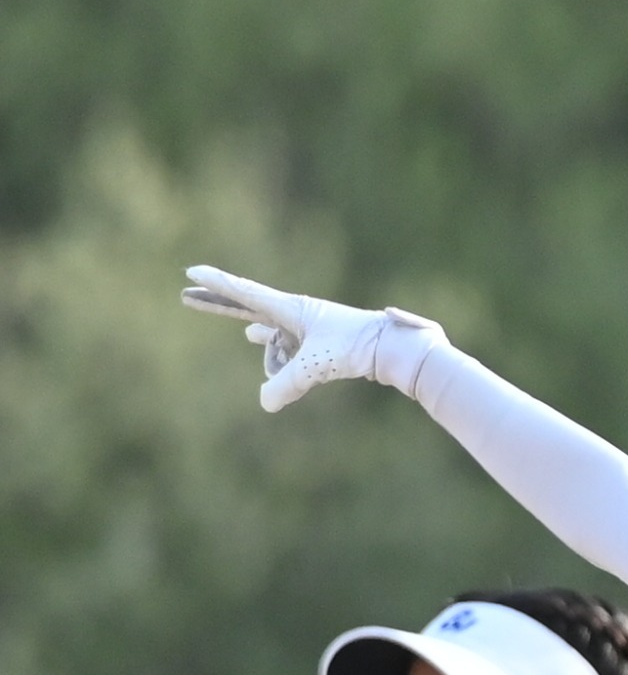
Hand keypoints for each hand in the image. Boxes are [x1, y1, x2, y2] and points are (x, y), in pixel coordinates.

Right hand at [181, 265, 444, 411]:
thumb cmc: (355, 347)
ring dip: (277, 361)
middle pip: (247, 308)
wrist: (394, 349)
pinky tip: (257, 340)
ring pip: (273, 346)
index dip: (217, 285)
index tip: (192, 272)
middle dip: (218, 304)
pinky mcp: (318, 343)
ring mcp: (306, 327)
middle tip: (186, 293)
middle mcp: (296, 314)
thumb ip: (285, 384)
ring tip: (306, 363)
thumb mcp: (315, 366)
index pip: (245, 294)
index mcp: (292, 307)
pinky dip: (281, 358)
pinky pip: (288, 351)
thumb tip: (265, 402)